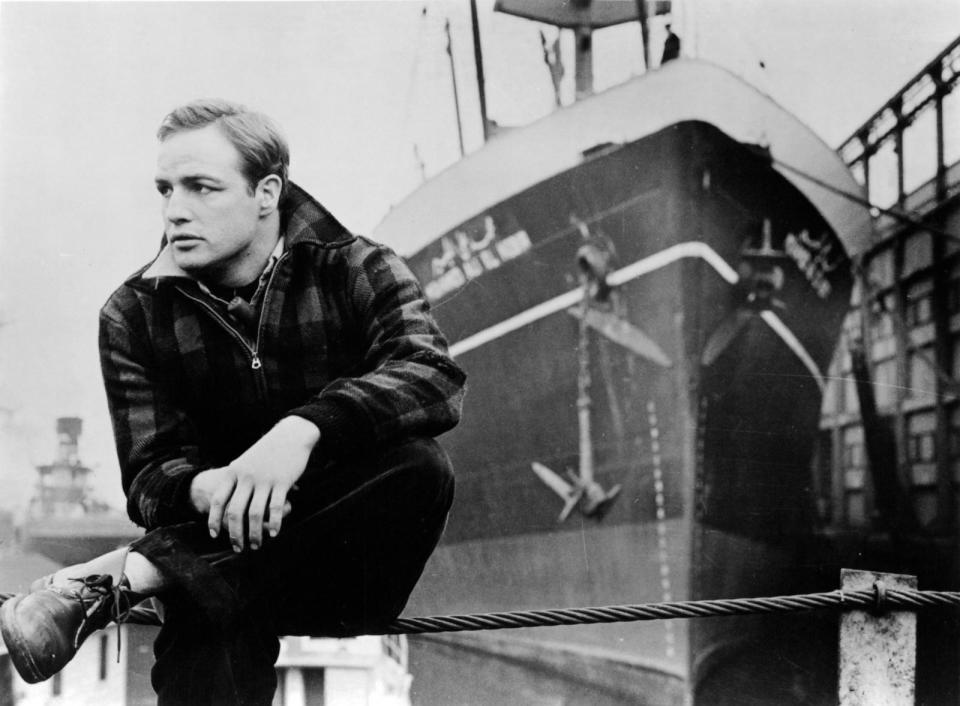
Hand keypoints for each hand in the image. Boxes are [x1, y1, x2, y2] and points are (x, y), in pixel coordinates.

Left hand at [191, 416, 319, 551]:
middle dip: (235, 534)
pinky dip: (274, 523)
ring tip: (256, 545)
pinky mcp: (282, 482)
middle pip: (235, 512)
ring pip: (255, 514)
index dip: (214, 519)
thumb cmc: (268, 450)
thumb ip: (235, 477)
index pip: (218, 499)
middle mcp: (246, 477)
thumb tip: (225, 494)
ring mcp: (264, 480)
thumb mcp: (246, 460)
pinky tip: (274, 533)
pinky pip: (276, 508)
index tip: (214, 535)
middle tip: (238, 547)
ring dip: (255, 533)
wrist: (291, 435)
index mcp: (234, 471)